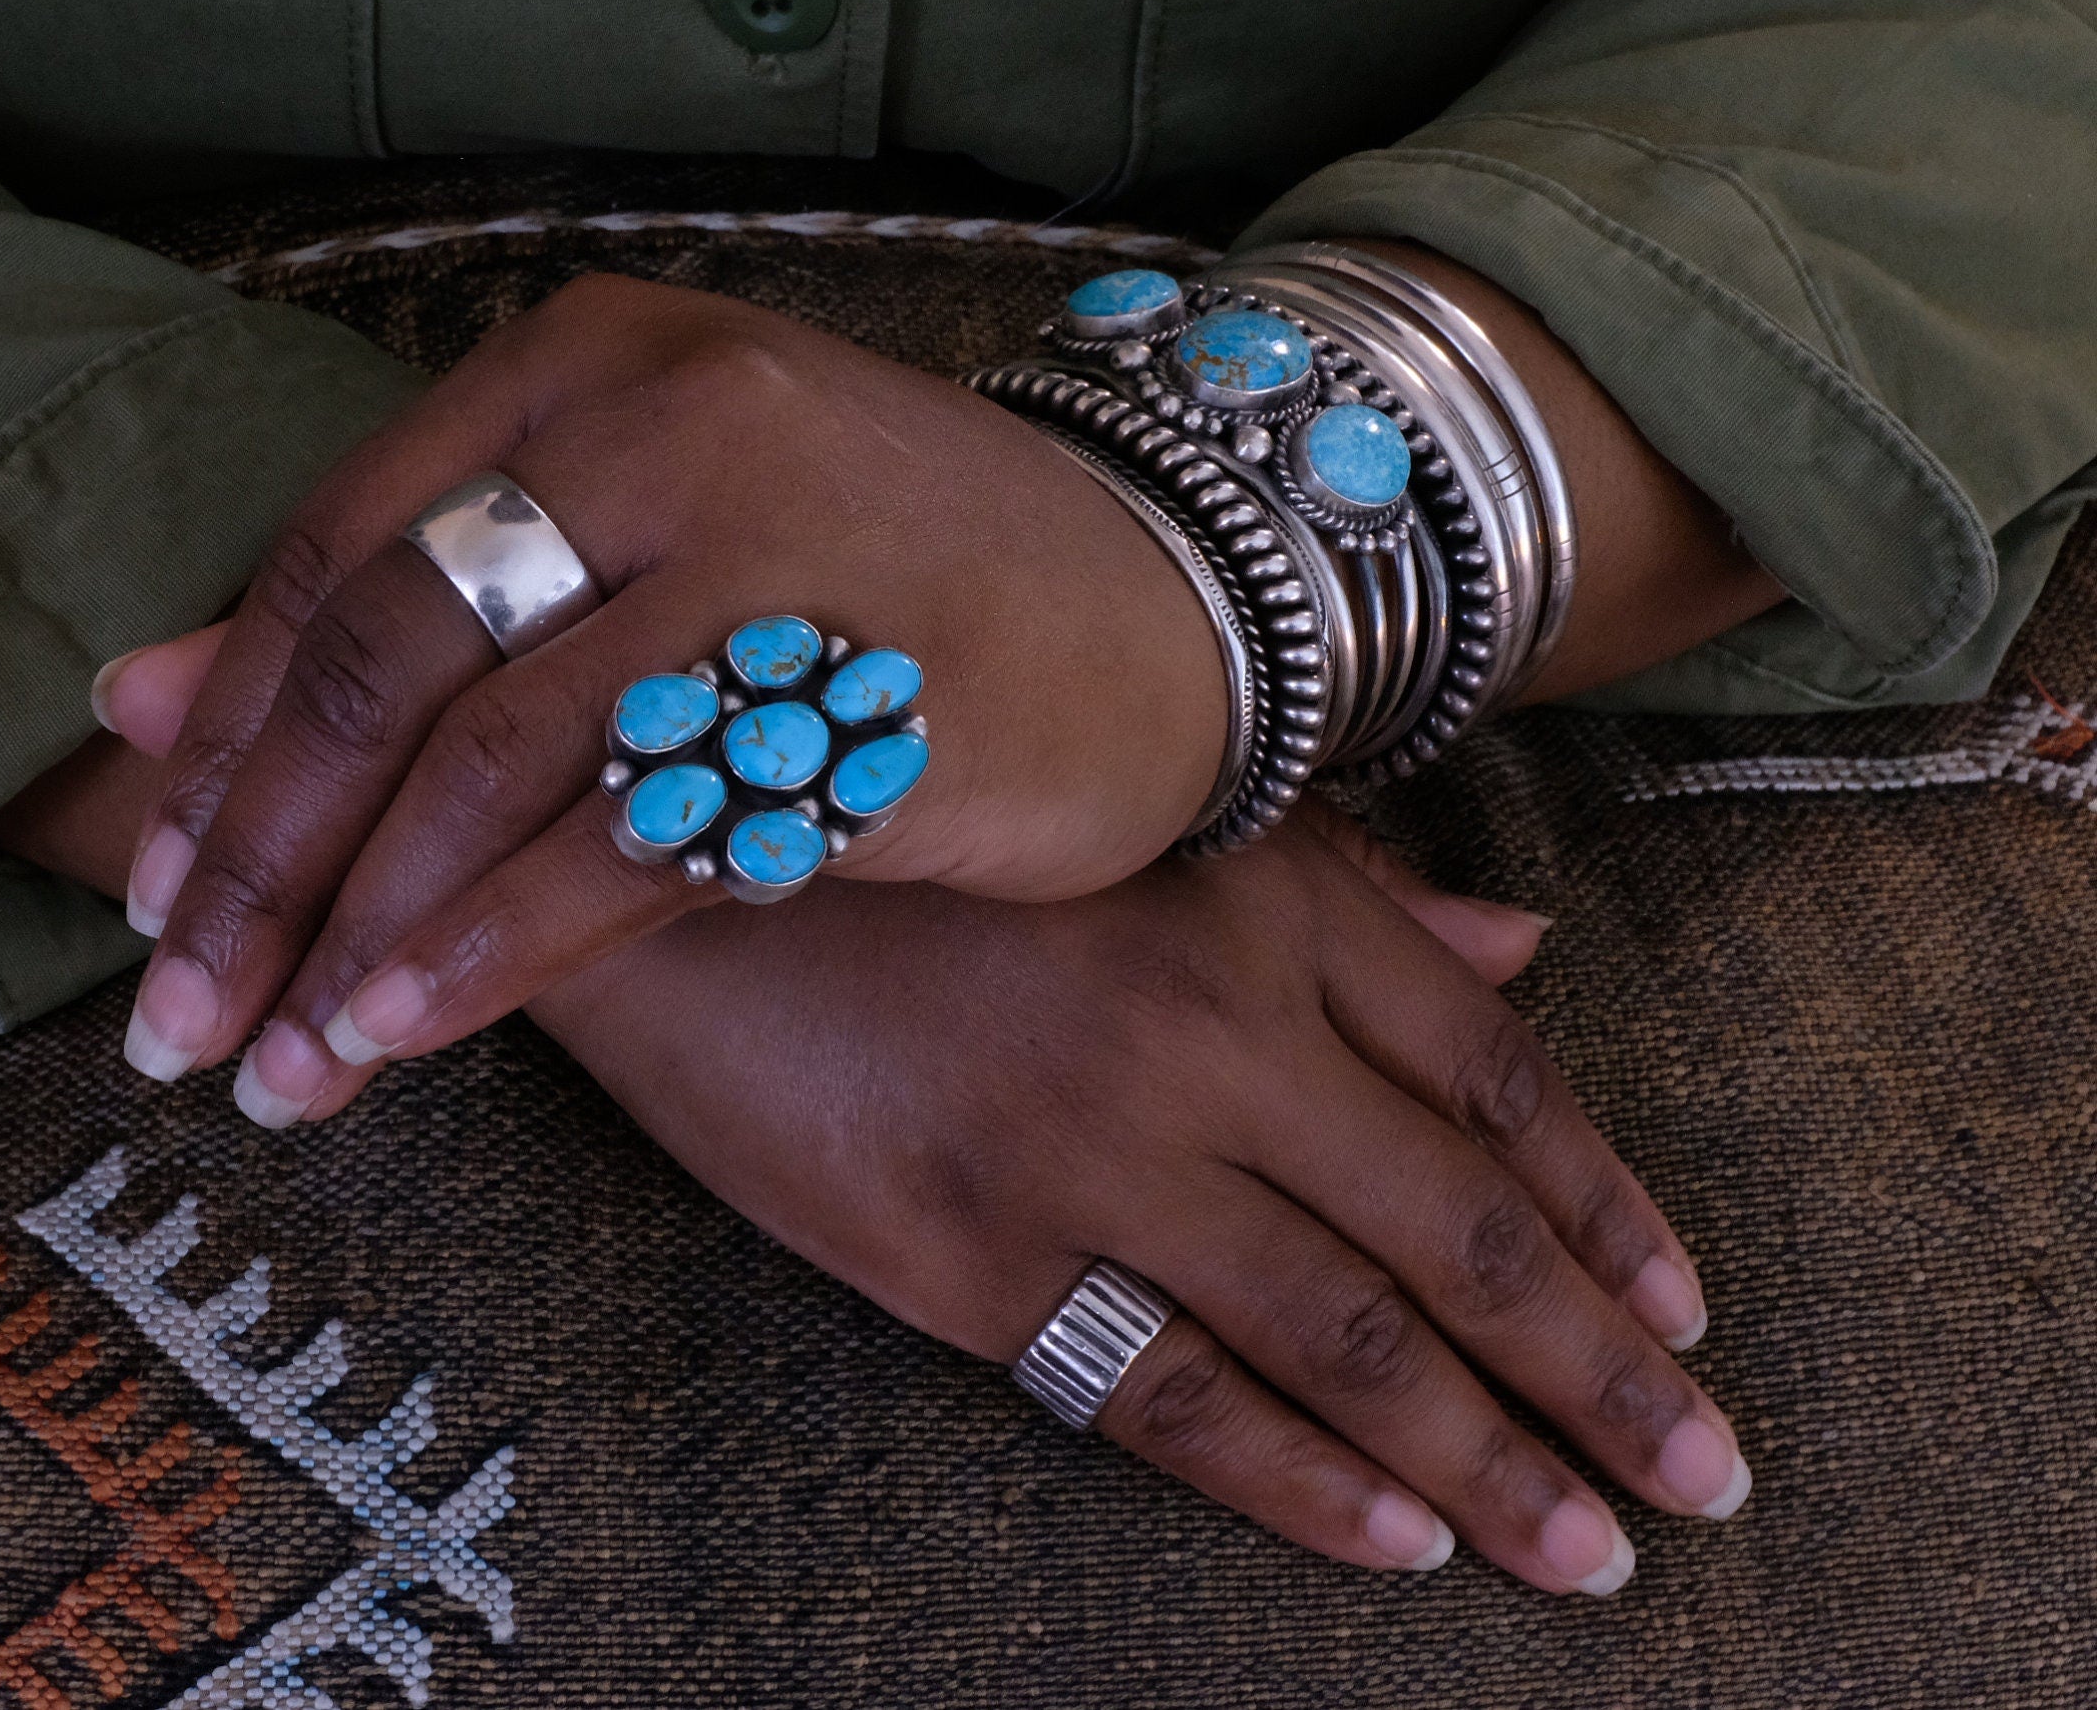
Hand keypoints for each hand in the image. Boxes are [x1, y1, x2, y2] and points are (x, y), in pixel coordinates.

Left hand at [91, 273, 1228, 1107]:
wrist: (1172, 596)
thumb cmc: (869, 577)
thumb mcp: (624, 545)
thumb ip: (393, 604)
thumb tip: (129, 699)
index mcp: (579, 360)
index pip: (335, 555)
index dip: (220, 742)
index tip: (153, 895)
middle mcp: (661, 415)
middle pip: (386, 655)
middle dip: (257, 861)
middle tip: (178, 1018)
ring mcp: (770, 538)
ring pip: (489, 755)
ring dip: (359, 931)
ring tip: (284, 1064)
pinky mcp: (865, 682)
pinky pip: (629, 832)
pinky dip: (495, 944)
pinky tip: (411, 1027)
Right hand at [526, 818, 1740, 1592]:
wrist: (648, 831)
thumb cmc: (903, 810)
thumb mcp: (1138, 804)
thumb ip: (1341, 883)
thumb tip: (1526, 941)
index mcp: (1260, 897)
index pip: (1492, 1073)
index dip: (1608, 1206)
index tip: (1688, 1311)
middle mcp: (1210, 1022)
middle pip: (1458, 1225)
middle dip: (1599, 1371)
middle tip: (1707, 1477)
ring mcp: (1093, 1144)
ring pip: (1347, 1331)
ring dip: (1493, 1457)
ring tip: (1594, 1551)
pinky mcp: (969, 1250)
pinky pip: (1173, 1394)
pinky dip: (1304, 1481)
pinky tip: (1400, 1541)